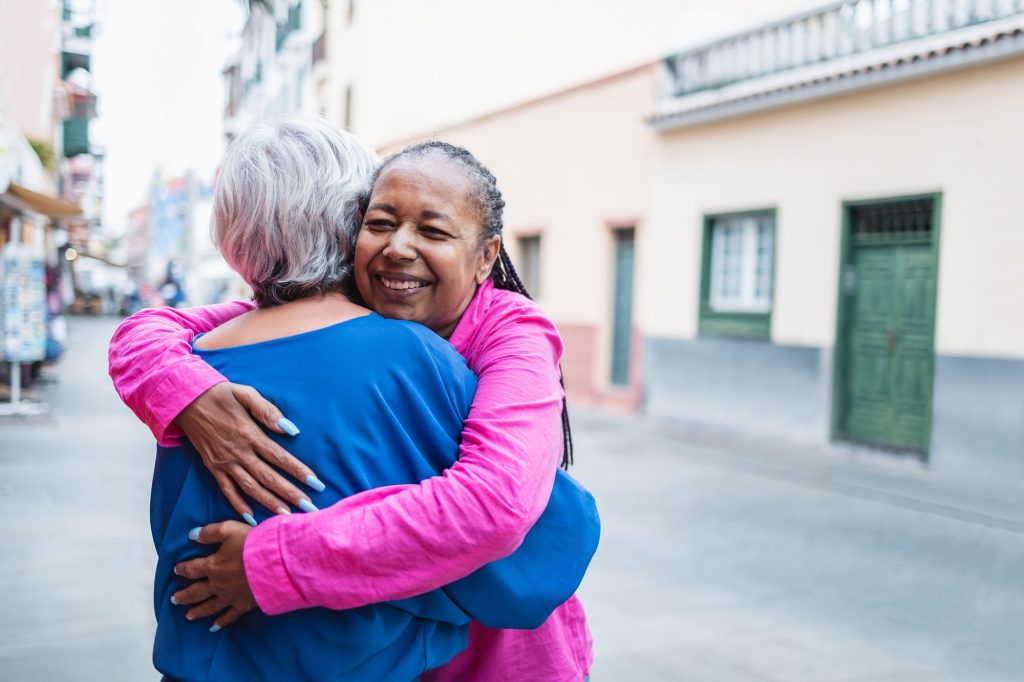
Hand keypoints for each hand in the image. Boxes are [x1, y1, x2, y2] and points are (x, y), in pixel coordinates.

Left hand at [173, 521, 256, 629]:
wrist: (274, 563)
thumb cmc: (252, 543)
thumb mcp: (229, 530)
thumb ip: (210, 532)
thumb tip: (192, 535)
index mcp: (213, 566)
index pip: (192, 569)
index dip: (183, 569)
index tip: (176, 571)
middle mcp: (218, 584)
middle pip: (196, 591)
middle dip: (184, 595)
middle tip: (174, 599)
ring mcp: (230, 597)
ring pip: (209, 606)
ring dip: (197, 611)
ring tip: (188, 616)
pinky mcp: (243, 604)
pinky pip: (230, 616)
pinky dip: (221, 622)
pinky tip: (214, 628)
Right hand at [175, 382, 322, 518]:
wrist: (186, 401)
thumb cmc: (221, 395)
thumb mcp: (246, 394)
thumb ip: (268, 411)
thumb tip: (290, 429)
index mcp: (249, 434)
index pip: (279, 457)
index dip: (299, 471)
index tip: (316, 483)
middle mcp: (238, 452)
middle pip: (268, 477)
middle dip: (290, 493)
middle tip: (309, 508)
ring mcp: (224, 462)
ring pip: (250, 488)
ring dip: (269, 502)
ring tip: (286, 516)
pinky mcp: (213, 468)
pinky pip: (227, 490)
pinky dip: (238, 505)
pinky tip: (251, 518)